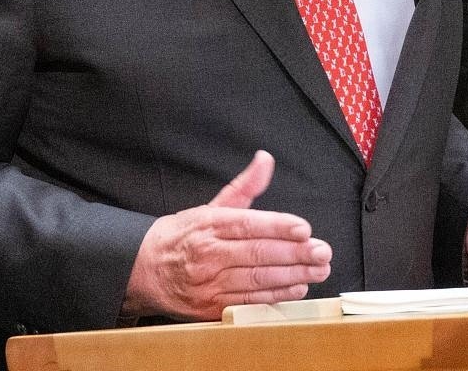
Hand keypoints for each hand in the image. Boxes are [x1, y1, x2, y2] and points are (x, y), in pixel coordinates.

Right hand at [123, 150, 331, 320]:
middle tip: (322, 252)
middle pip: (257, 255)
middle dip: (294, 254)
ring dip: (292, 276)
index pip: (248, 224)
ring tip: (318, 269)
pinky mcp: (211, 307)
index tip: (304, 228)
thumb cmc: (185, 235)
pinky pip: (248, 302)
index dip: (278, 227)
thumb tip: (265, 160)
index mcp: (210, 224)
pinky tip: (297, 288)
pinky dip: (275, 296)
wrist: (145, 269)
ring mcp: (209, 284)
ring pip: (256, 280)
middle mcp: (209, 254)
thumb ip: (244, 186)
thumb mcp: (212, 205)